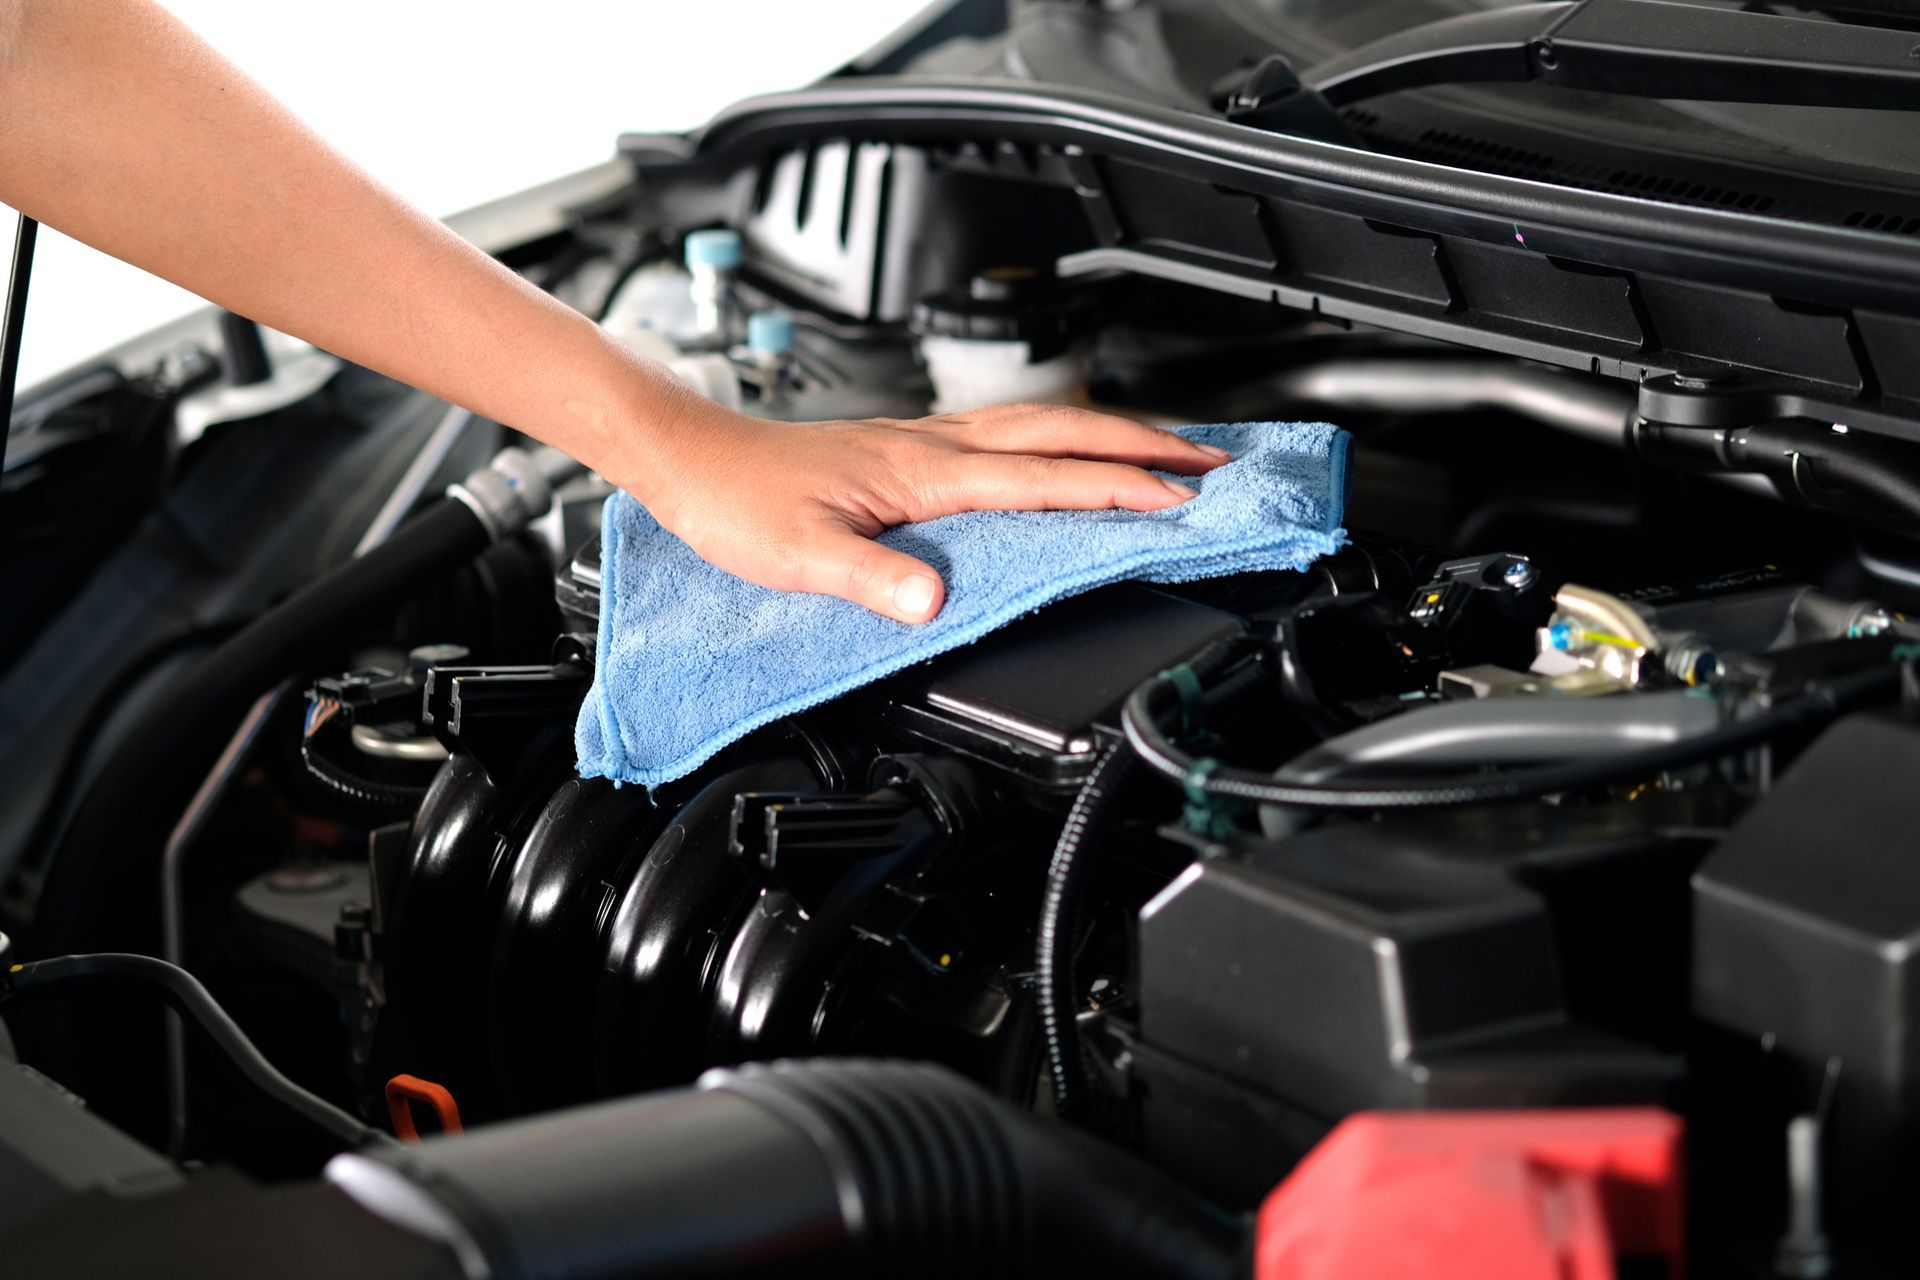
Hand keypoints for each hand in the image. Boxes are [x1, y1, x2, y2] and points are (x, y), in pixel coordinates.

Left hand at [625, 401, 1231, 622]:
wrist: (693, 457)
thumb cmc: (739, 501)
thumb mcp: (799, 557)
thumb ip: (871, 579)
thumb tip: (934, 601)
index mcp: (921, 470)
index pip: (1042, 477)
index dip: (1115, 488)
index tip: (1178, 501)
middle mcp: (934, 444)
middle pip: (1063, 431)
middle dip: (1146, 444)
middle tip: (1214, 461)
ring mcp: (927, 440)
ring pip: (1043, 422)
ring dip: (1114, 432)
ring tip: (1171, 447)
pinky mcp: (913, 447)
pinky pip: (1012, 431)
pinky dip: (1066, 436)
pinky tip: (1073, 448)